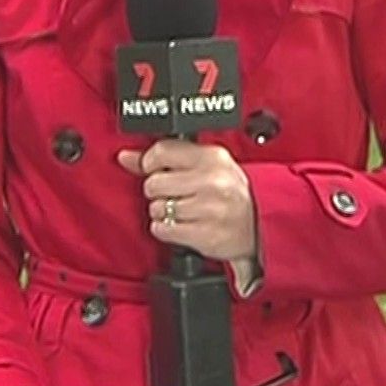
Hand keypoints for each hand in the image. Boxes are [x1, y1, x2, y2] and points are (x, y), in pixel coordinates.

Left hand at [117, 139, 257, 261]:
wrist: (258, 226)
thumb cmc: (230, 194)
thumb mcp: (204, 166)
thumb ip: (165, 159)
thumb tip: (127, 156)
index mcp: (211, 157)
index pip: (161, 151)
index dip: (150, 163)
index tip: (155, 170)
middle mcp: (212, 181)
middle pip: (154, 183)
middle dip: (158, 191)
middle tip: (174, 194)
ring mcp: (209, 209)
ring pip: (157, 208)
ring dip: (164, 212)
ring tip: (182, 210)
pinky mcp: (204, 234)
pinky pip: (162, 229)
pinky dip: (166, 230)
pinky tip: (181, 224)